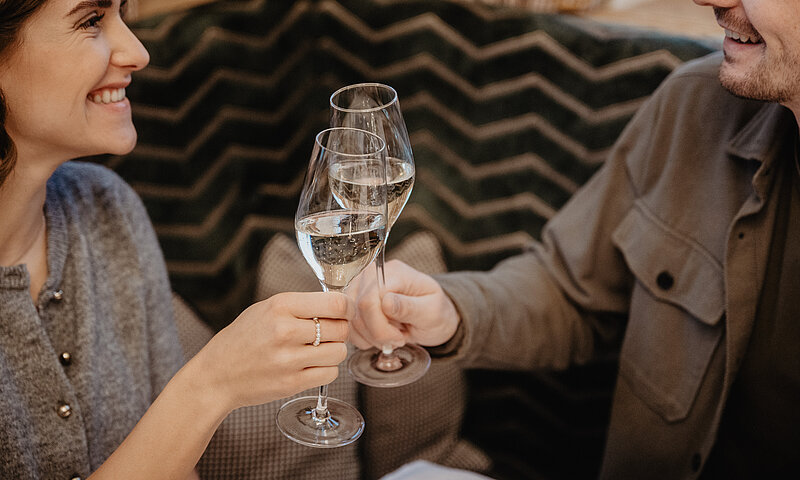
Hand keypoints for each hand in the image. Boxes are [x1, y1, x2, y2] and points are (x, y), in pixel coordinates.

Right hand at [187, 291, 352, 412]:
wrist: (216, 376)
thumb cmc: (242, 339)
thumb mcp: (265, 309)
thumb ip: (300, 306)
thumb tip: (338, 305)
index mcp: (280, 306)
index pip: (334, 304)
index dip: (347, 307)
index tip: (346, 311)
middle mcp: (285, 331)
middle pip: (340, 329)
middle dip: (340, 330)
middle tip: (328, 333)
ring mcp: (289, 359)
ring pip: (338, 352)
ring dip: (334, 351)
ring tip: (317, 350)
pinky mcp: (291, 383)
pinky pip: (330, 374)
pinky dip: (326, 370)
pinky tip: (311, 366)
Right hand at [348, 259, 459, 350]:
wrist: (432, 317)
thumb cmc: (436, 313)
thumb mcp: (432, 312)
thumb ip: (409, 307)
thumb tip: (386, 302)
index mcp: (394, 272)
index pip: (370, 300)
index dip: (380, 326)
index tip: (399, 338)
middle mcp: (372, 274)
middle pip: (357, 309)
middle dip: (376, 333)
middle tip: (397, 340)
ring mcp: (361, 286)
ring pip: (350, 318)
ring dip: (369, 337)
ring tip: (391, 338)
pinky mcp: (355, 300)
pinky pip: (348, 323)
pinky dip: (362, 337)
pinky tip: (380, 337)